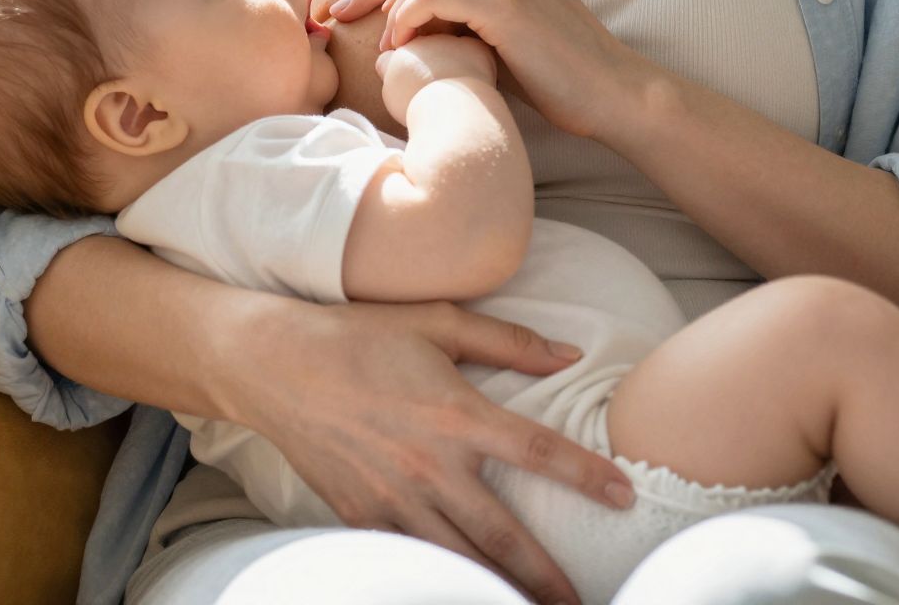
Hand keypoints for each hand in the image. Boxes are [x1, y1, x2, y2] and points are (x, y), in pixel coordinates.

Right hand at [231, 295, 632, 604]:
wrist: (274, 366)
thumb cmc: (359, 336)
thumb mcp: (436, 322)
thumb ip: (507, 341)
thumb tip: (568, 353)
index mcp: (455, 414)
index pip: (536, 451)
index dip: (585, 476)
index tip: (624, 496)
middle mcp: (428, 465)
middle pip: (502, 534)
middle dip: (545, 576)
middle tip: (581, 602)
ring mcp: (392, 498)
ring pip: (458, 559)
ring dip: (497, 590)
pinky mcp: (362, 517)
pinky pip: (410, 558)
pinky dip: (439, 578)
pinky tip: (463, 591)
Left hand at [332, 0, 648, 140]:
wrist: (610, 91)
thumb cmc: (557, 73)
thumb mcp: (504, 30)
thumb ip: (465, 13)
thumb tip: (409, 22)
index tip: (353, 5)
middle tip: (340, 15)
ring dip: (394, 12)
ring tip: (390, 50)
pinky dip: (408, 19)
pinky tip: (405, 47)